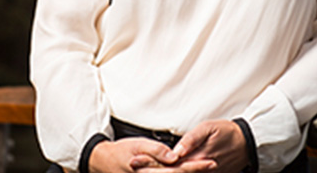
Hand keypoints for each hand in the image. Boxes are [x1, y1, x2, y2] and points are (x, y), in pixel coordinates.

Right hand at [91, 137, 206, 172]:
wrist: (104, 162)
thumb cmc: (120, 152)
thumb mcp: (137, 145)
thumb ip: (156, 151)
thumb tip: (174, 155)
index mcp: (151, 171)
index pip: (179, 170)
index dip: (195, 166)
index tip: (210, 162)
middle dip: (197, 170)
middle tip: (213, 164)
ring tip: (205, 166)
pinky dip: (177, 172)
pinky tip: (187, 169)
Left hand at [131, 120, 247, 172]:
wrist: (246, 143)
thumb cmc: (227, 132)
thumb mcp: (208, 128)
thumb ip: (191, 140)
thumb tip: (176, 151)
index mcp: (195, 157)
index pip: (168, 162)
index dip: (151, 161)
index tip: (136, 159)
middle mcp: (197, 169)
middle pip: (170, 172)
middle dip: (150, 169)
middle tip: (134, 164)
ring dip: (159, 172)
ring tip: (142, 168)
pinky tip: (163, 170)